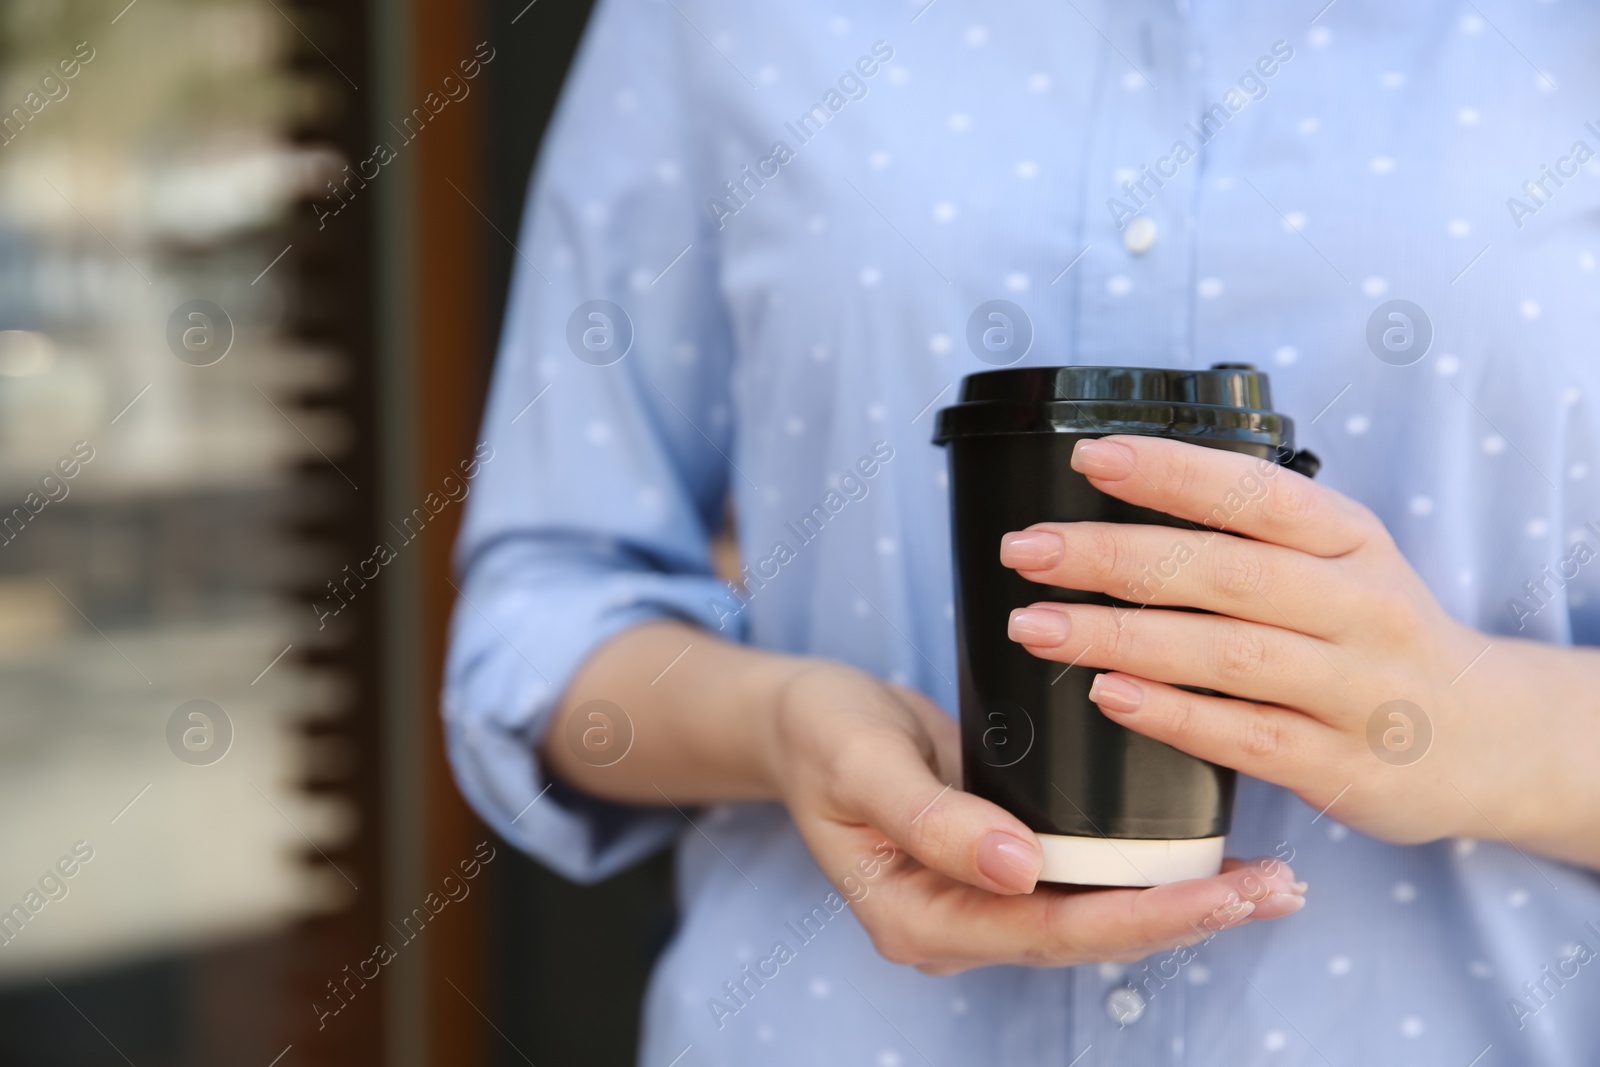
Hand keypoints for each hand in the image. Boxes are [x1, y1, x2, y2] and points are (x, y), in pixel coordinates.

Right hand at [761, 662, 1307, 974]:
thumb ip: (930, 819)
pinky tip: (1207, 852)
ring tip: (1270, 881)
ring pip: (1096, 916)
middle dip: (1186, 916)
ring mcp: (982, 901)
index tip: (1222, 895)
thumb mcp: (860, 763)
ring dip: (1181, 900)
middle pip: (1089, 936)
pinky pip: (1084, 882)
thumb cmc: (822, 734)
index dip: (1139, 916)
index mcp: (918, 920)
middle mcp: (959, 925)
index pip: (1048, 932)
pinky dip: (1147, 871)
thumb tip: (1018, 870)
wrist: (802, 722)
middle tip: (1279, 889)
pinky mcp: (1004, 866)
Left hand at [1000, 434, 1576, 855]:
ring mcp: (1355, 688)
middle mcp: (1359, 605)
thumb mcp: (1342, 563)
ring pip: (1228, 654)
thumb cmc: (1376, 635)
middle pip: (1224, 571)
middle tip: (1026, 551)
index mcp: (1350, 539)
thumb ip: (1252, 538)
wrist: (1488, 739)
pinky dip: (1172, 715)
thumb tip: (1112, 508)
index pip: (1256, 492)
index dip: (1173, 471)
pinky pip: (1246, 737)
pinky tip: (1108, 696)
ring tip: (1036, 626)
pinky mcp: (1343, 764)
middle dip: (1113, 556)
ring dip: (1122, 636)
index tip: (1088, 457)